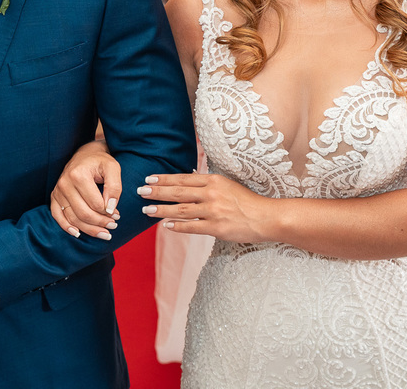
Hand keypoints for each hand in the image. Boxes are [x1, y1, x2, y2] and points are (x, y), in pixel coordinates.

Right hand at [50, 140, 119, 239]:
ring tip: (104, 233)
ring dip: (89, 229)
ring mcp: (58, 190)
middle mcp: (65, 183)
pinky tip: (77, 233)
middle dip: (100, 223)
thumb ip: (114, 187)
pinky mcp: (54, 196)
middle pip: (84, 213)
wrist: (85, 154)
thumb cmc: (100, 161)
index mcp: (79, 175)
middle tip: (113, 226)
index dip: (108, 213)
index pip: (95, 204)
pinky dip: (66, 227)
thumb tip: (111, 209)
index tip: (117, 215)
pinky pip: (57, 215)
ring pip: (72, 218)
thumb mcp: (113, 168)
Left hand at [139, 173, 271, 241]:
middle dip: (157, 191)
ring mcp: (214, 211)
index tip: (149, 178)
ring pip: (181, 209)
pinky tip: (166, 225)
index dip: (164, 179)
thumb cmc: (247, 201)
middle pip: (178, 192)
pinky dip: (178, 226)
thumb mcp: (227, 185)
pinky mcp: (217, 227)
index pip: (183, 179)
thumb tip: (188, 181)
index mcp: (214, 181)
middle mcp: (211, 194)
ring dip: (161, 209)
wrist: (266, 217)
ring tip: (146, 209)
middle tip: (140, 191)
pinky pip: (192, 227)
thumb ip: (208, 184)